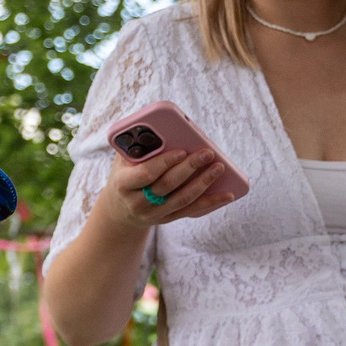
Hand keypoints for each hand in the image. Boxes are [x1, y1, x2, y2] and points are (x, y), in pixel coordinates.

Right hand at [94, 144, 240, 231]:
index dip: (164, 163)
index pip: (146, 174)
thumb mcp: (122, 160)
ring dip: (203, 183)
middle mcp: (137, 202)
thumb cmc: (125, 174)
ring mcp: (153, 214)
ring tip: (219, 168)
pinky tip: (227, 194)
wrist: (119, 209)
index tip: (182, 150)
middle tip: (208, 153)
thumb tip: (160, 127)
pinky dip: (210, 202)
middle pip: (167, 185)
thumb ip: (137, 146)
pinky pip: (191, 211)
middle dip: (189, 168)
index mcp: (123, 184)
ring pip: (182, 199)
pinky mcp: (167, 219)